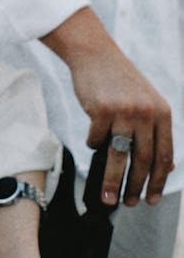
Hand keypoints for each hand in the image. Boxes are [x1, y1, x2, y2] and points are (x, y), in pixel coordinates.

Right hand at [42, 6, 173, 205]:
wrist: (95, 54)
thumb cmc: (119, 81)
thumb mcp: (146, 101)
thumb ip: (154, 130)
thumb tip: (164, 167)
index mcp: (162, 113)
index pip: (164, 156)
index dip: (158, 181)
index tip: (152, 199)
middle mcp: (146, 113)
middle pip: (143, 160)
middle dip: (136, 187)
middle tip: (130, 203)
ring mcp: (123, 111)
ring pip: (120, 156)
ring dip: (113, 181)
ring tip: (109, 198)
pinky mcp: (101, 109)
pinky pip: (96, 139)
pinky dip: (94, 145)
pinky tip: (93, 143)